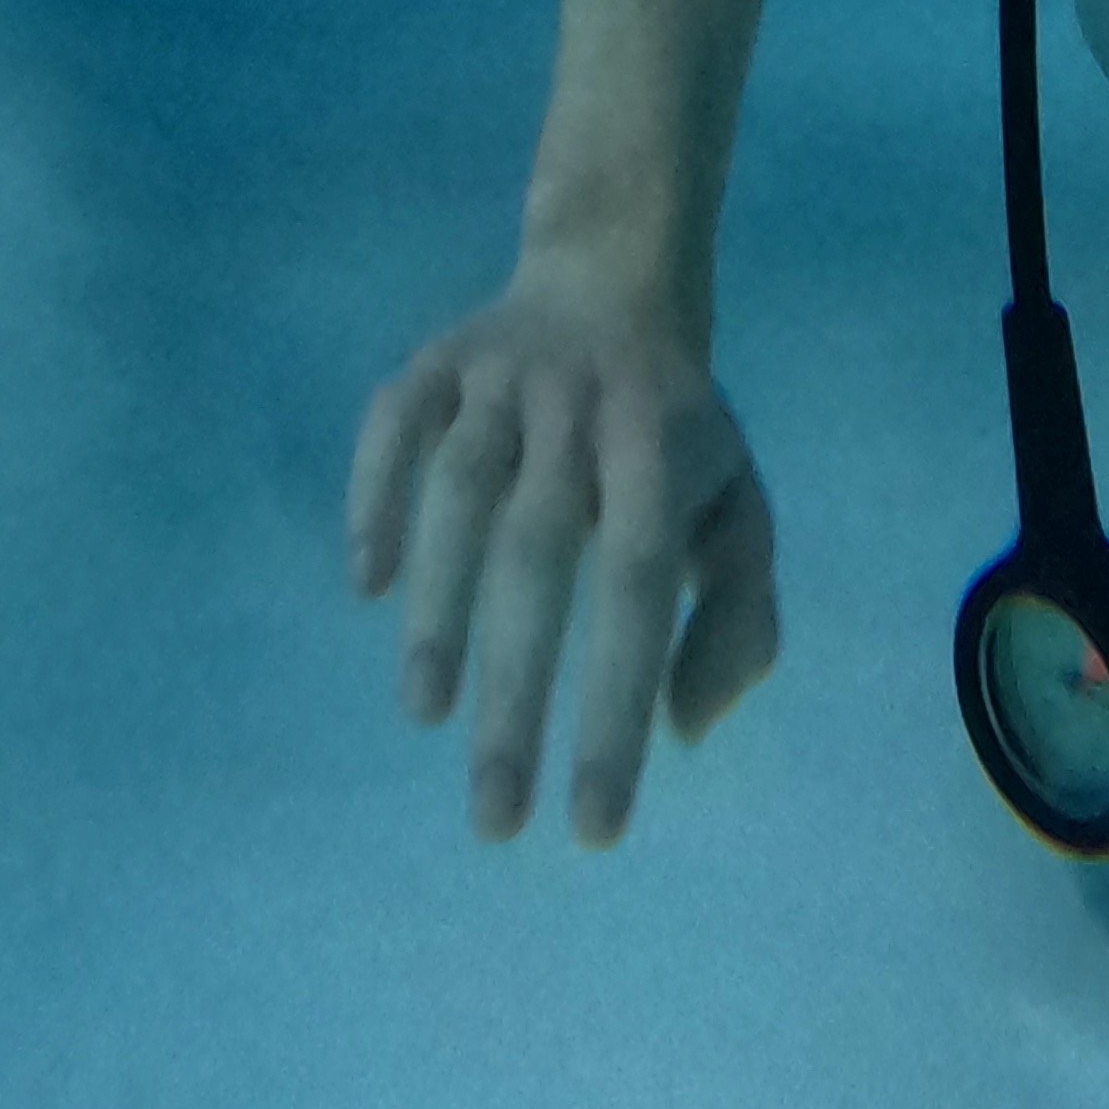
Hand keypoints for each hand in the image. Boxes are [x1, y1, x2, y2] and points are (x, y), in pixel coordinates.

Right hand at [348, 260, 780, 847]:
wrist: (615, 281)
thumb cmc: (676, 440)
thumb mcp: (739, 515)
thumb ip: (738, 623)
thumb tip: (684, 730)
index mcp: (665, 451)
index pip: (641, 589)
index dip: (616, 705)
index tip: (593, 827)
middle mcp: (582, 408)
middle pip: (540, 551)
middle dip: (515, 692)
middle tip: (495, 819)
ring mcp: (502, 376)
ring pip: (460, 484)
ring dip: (440, 604)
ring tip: (426, 715)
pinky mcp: (437, 357)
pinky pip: (396, 418)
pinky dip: (375, 494)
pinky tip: (370, 585)